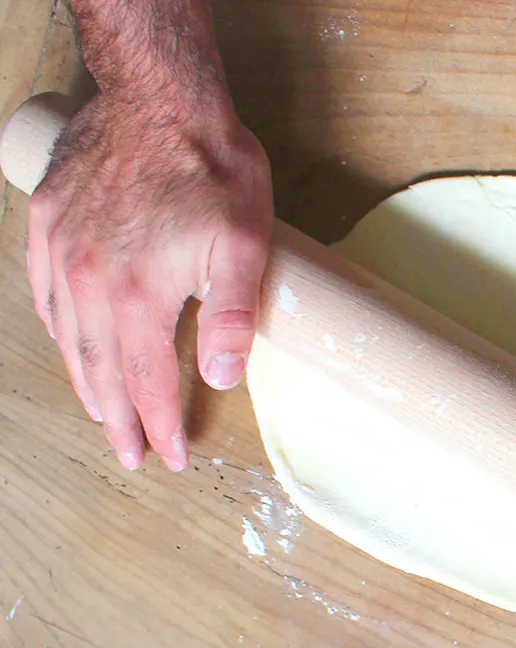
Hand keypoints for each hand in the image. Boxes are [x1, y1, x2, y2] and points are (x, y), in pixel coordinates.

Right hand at [26, 90, 272, 470]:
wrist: (159, 97)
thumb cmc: (210, 169)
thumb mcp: (243, 244)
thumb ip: (231, 315)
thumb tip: (221, 378)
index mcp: (138, 294)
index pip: (148, 382)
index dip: (161, 425)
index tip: (173, 456)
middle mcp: (89, 281)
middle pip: (102, 373)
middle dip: (119, 422)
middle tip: (131, 456)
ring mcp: (61, 252)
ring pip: (69, 340)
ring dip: (87, 385)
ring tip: (103, 417)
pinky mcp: (47, 224)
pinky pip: (45, 296)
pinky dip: (60, 333)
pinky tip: (71, 348)